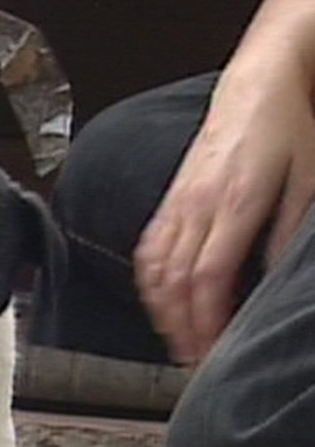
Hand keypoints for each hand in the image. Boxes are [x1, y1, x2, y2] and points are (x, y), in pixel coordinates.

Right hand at [134, 62, 314, 363]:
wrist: (259, 83)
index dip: (207, 320)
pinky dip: (149, 285)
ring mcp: (178, 203)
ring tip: (177, 342)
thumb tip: (274, 281)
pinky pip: (148, 250)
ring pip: (155, 270)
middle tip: (195, 362)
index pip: (208, 276)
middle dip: (182, 328)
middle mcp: (197, 206)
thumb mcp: (310, 181)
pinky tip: (161, 303)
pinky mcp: (170, 200)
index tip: (213, 351)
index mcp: (234, 203)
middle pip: (176, 282)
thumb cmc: (291, 129)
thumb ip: (289, 234)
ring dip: (161, 312)